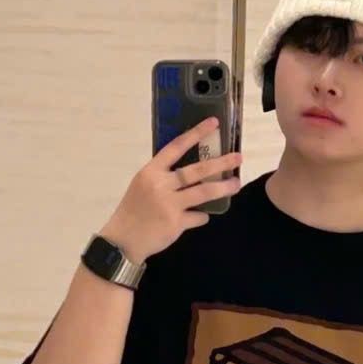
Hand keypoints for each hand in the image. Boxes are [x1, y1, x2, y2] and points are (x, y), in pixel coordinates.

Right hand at [101, 116, 241, 261]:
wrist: (124, 239)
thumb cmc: (134, 209)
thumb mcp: (142, 184)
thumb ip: (163, 176)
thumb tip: (191, 171)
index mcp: (151, 171)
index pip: (176, 146)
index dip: (196, 133)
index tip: (213, 123)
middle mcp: (161, 185)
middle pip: (197, 170)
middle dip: (221, 163)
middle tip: (238, 158)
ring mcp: (170, 204)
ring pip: (204, 192)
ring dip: (223, 188)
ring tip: (236, 184)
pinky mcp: (176, 223)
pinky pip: (198, 217)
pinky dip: (202, 216)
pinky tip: (201, 216)